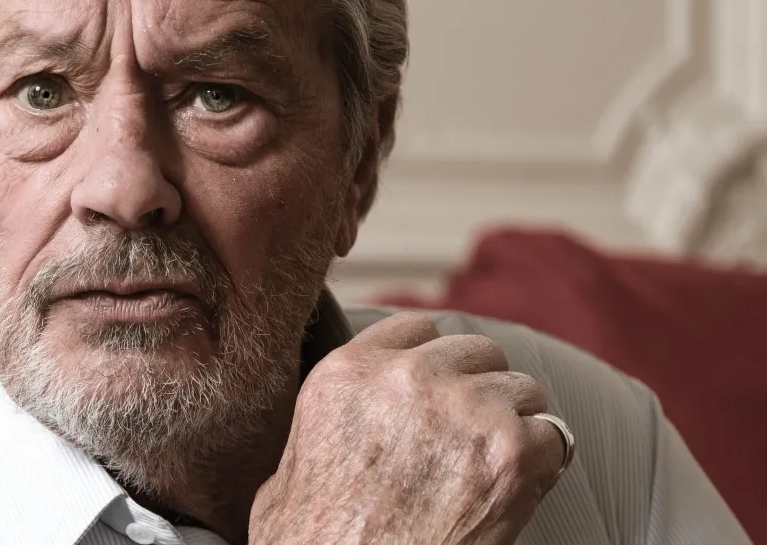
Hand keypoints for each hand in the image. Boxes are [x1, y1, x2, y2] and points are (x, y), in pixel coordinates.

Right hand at [250, 312, 565, 543]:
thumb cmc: (315, 535)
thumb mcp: (297, 457)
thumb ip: (333, 413)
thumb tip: (347, 420)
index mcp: (349, 372)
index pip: (416, 328)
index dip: (433, 362)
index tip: (437, 392)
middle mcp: (406, 377)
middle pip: (476, 350)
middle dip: (479, 389)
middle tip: (471, 436)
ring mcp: (463, 409)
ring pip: (521, 388)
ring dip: (514, 423)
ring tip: (493, 465)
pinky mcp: (509, 452)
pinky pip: (554, 435)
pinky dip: (543, 464)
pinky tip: (516, 488)